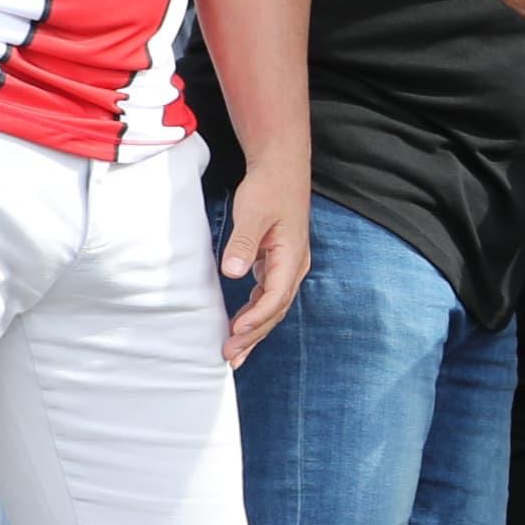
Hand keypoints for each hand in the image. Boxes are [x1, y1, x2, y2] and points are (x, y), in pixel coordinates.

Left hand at [215, 160, 312, 363]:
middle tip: (230, 356)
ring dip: (255, 330)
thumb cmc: (269, 188)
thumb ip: (243, 243)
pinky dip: (255, 314)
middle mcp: (294, 266)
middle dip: (254, 336)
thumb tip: (233, 272)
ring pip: (272, 306)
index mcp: (292, 257)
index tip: (236, 332)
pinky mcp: (277, 262)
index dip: (256, 318)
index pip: (275, 296)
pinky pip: (268, 295)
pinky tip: (241, 325)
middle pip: (276, 310)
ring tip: (235, 352)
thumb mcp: (253, 213)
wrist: (281, 168)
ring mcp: (287, 266)